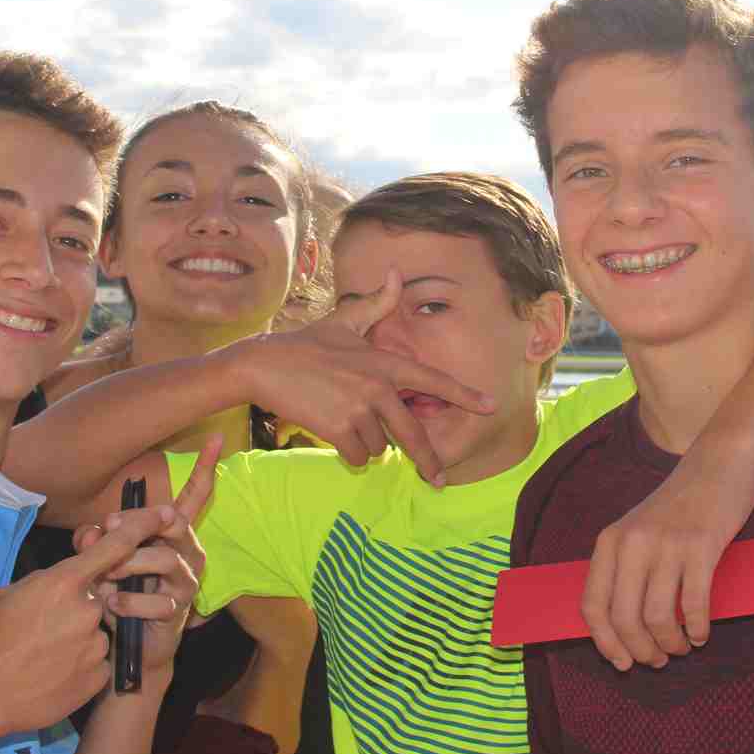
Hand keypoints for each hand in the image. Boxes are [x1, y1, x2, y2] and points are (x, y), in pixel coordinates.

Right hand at [0, 503, 173, 733]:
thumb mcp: (12, 594)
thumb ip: (49, 580)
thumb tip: (64, 579)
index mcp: (65, 582)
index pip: (115, 546)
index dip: (141, 525)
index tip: (164, 513)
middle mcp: (88, 609)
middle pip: (102, 596)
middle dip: (80, 606)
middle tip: (46, 627)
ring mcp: (96, 644)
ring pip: (99, 631)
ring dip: (79, 638)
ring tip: (45, 656)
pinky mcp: (98, 676)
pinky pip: (98, 661)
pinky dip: (81, 665)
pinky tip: (53, 675)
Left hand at [76, 437, 219, 685]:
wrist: (132, 646)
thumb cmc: (119, 591)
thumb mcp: (102, 558)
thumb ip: (95, 540)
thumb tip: (91, 532)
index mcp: (174, 533)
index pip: (194, 496)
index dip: (205, 468)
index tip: (217, 437)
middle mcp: (188, 552)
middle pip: (172, 522)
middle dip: (136, 524)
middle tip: (108, 529)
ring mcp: (187, 581)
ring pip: (161, 560)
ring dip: (124, 567)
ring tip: (103, 579)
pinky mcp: (179, 610)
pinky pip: (153, 600)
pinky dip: (125, 602)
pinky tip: (110, 606)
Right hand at [221, 268, 493, 484]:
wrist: (264, 366)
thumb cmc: (305, 345)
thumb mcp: (344, 322)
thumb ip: (377, 304)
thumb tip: (397, 274)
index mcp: (384, 362)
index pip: (432, 380)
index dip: (463, 394)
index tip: (490, 406)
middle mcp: (378, 386)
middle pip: (412, 432)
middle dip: (427, 459)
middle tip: (438, 480)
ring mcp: (359, 408)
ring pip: (379, 445)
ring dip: (366, 442)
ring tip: (343, 419)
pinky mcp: (339, 429)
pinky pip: (358, 455)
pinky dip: (350, 452)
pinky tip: (335, 433)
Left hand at [580, 440, 753, 670]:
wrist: (716, 466)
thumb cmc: (677, 507)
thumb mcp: (636, 531)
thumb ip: (624, 569)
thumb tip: (621, 629)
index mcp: (610, 542)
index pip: (593, 604)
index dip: (605, 642)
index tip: (622, 663)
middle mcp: (632, 543)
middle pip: (624, 617)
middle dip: (641, 650)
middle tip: (659, 660)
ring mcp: (666, 544)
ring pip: (658, 616)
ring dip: (670, 643)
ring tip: (682, 647)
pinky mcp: (701, 546)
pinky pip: (694, 603)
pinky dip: (698, 628)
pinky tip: (702, 634)